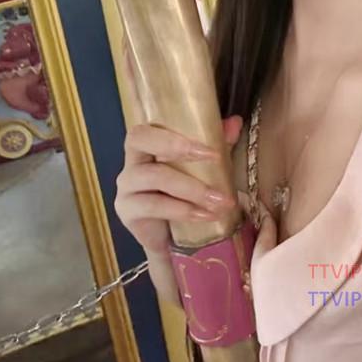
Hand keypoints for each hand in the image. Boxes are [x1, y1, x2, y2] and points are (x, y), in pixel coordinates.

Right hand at [114, 115, 243, 254]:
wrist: (169, 239)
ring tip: (219, 200)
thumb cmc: (183, 195)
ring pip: (154, 176)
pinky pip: (154, 206)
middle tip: (216, 159)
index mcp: (146, 147)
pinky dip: (183, 210)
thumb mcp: (203, 168)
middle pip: (139, 140)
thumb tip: (235, 122)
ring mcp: (126, 188)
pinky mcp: (128, 212)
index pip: (146, 128)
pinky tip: (205, 215)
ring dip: (192, 187)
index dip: (174, 133)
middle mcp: (131, 163)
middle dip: (177, 147)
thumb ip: (216, 143)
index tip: (210, 148)